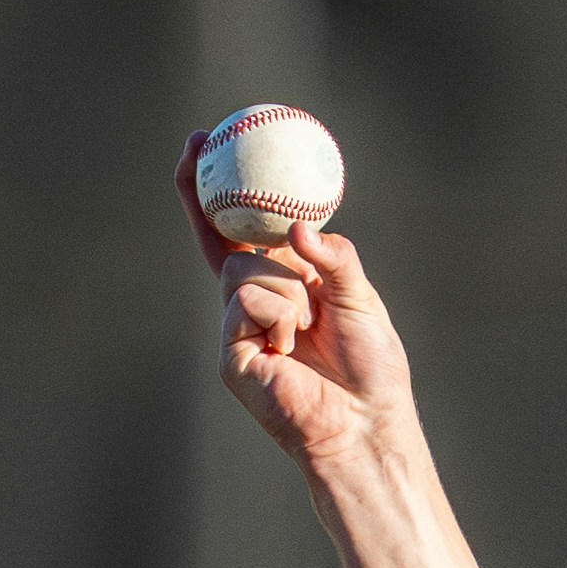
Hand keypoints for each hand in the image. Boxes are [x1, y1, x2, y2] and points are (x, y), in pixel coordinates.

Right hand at [178, 134, 411, 472]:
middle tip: (196, 143)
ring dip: (284, 288)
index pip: (244, 232)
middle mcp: (255, 302)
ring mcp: (237, 328)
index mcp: (285, 284)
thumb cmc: (370, 369)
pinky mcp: (230, 354)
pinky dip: (276, 314)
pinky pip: (244, 301)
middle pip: (220, 238)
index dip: (222, 193)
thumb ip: (335, 256)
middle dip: (202, 190)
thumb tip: (298, 227)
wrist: (364, 424)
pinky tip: (290, 348)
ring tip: (308, 327)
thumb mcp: (360, 296)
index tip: (208, 144)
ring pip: (240, 269)